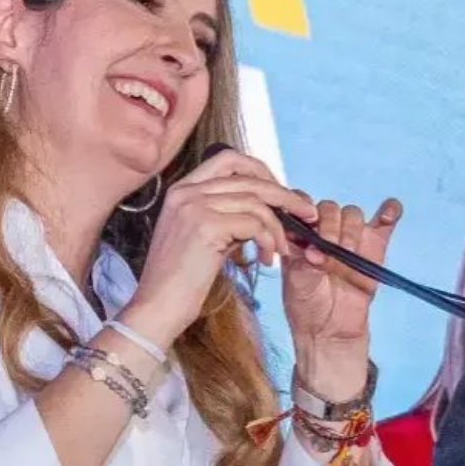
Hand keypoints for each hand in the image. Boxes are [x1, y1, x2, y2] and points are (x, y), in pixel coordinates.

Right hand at [121, 149, 316, 348]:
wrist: (157, 307)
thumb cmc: (182, 278)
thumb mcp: (203, 235)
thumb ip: (228, 213)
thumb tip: (269, 206)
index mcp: (182, 189)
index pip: (229, 158)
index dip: (261, 171)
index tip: (280, 193)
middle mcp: (185, 191)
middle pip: (249, 178)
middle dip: (285, 196)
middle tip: (306, 214)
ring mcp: (193, 206)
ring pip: (257, 202)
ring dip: (278, 227)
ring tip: (281, 250)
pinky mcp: (205, 226)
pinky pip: (254, 224)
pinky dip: (269, 241)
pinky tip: (265, 260)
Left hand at [283, 198, 401, 398]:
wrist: (330, 332)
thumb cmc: (307, 307)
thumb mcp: (298, 283)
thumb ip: (306, 262)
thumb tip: (317, 248)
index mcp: (300, 235)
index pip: (300, 204)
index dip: (303, 208)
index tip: (307, 225)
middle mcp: (325, 231)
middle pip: (330, 208)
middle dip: (328, 226)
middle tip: (327, 250)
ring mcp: (352, 238)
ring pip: (353, 214)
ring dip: (350, 229)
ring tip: (346, 252)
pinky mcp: (374, 246)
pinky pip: (385, 220)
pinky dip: (389, 211)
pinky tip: (387, 214)